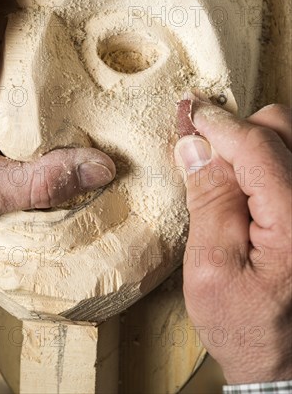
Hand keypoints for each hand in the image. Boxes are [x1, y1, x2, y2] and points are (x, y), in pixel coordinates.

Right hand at [174, 97, 290, 383]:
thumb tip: (194, 145)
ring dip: (252, 144)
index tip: (190, 113)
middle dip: (238, 133)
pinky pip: (290, 159)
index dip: (218, 125)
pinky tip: (246, 183)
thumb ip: (208, 201)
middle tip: (206, 155)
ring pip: (289, 137)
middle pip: (281, 128)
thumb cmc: (247, 326)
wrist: (286, 359)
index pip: (257, 146)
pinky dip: (265, 158)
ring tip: (226, 174)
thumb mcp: (211, 269)